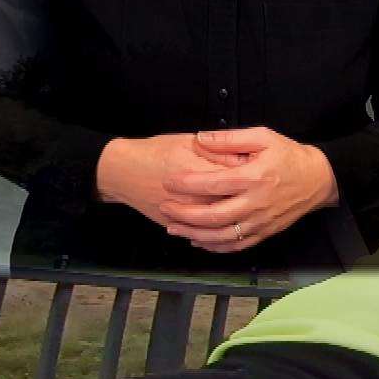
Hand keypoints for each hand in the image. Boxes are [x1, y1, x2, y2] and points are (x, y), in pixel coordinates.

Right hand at [95, 134, 248, 230]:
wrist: (120, 170)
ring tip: (243, 207)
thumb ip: (219, 149)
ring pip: (218, 225)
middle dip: (246, 199)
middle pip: (232, 204)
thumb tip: (243, 158)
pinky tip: (227, 225)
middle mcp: (194, 199)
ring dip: (234, 218)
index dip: (251, 174)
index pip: (236, 179)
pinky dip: (217, 235)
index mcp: (202, 174)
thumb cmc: (155, 152)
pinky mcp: (175, 226)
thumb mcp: (189, 142)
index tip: (258, 170)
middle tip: (252, 191)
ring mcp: (185, 216)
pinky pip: (202, 236)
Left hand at [158, 127, 338, 252]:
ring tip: (173, 227)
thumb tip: (200, 138)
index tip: (168, 181)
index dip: (187, 184)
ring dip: (193, 234)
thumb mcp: (264, 137)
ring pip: (220, 236)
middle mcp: (256, 203)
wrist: (319, 179)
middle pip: (212, 216)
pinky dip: (213, 247)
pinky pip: (235, 246)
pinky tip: (198, 241)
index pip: (213, 184)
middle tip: (165, 207)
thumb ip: (231, 138)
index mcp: (254, 177)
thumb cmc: (290, 156)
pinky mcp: (264, 233)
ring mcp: (260, 222)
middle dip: (184, 214)